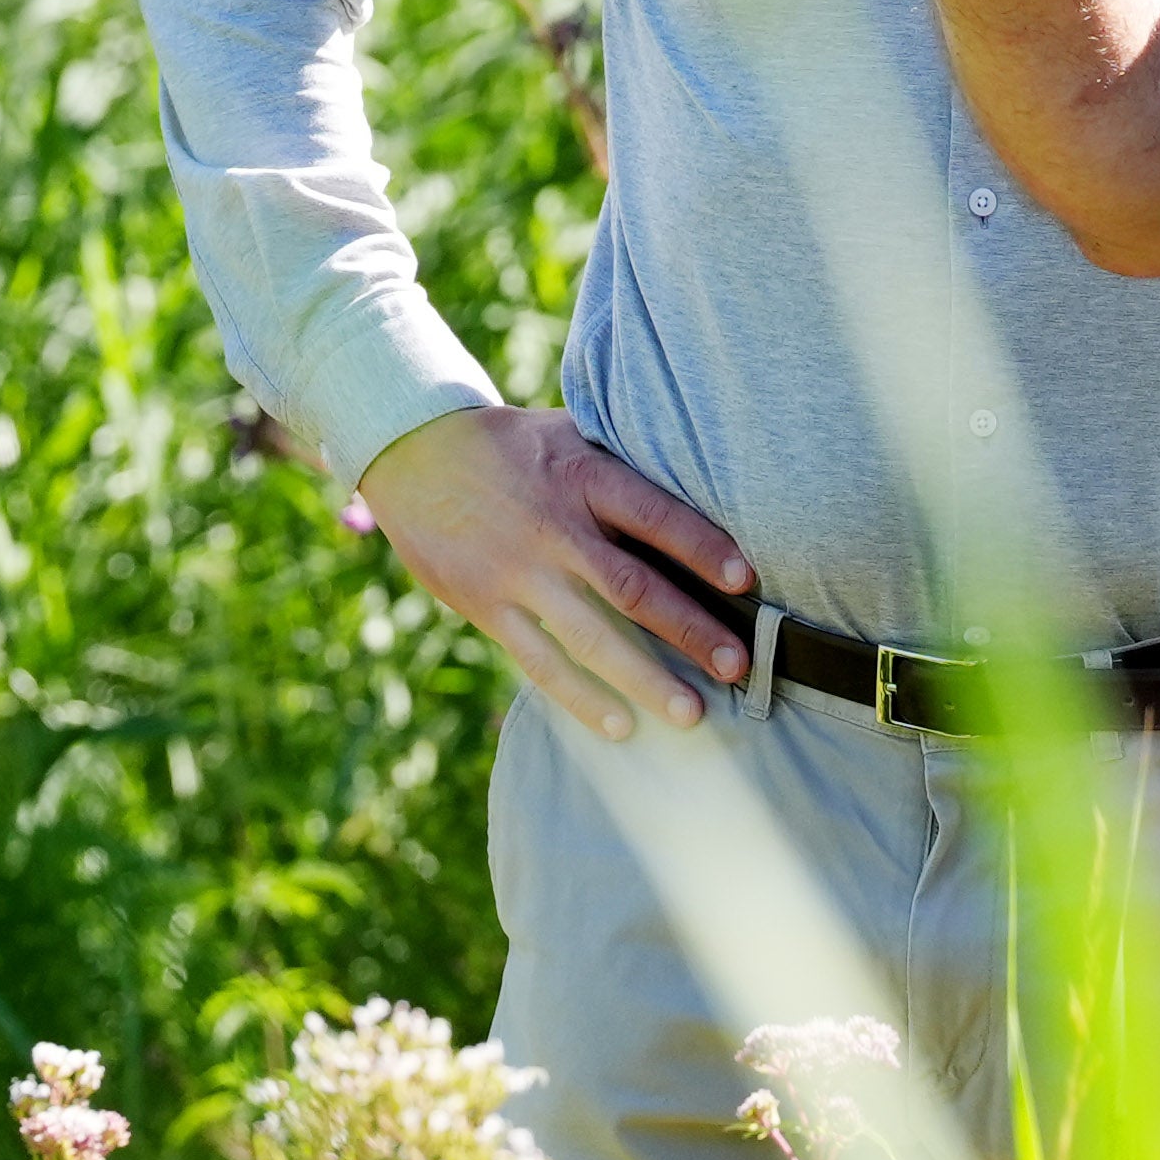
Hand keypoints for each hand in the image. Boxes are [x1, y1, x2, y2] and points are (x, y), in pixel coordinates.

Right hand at [358, 407, 754, 744]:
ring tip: (692, 713)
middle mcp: (554, 526)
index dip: (702, 547)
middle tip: (739, 666)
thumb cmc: (512, 446)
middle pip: (632, 586)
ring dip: (644, 678)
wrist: (412, 451)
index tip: (746, 580)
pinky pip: (540, 660)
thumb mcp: (568, 433)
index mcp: (582, 477)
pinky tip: (620, 726)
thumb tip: (703, 489)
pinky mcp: (487, 605)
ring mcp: (518, 571)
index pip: (655, 514)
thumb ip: (622, 466)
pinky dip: (581, 697)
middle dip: (690, 629)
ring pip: (591, 634)